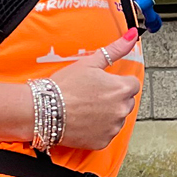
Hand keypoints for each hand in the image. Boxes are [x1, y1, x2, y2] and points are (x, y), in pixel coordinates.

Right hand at [48, 30, 142, 150]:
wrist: (44, 110)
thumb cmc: (65, 86)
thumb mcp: (90, 63)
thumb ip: (115, 50)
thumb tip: (132, 36)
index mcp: (122, 89)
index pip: (132, 84)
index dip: (118, 82)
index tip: (104, 84)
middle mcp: (122, 109)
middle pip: (126, 102)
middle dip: (114, 98)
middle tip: (92, 95)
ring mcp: (113, 127)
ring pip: (117, 118)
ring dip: (107, 114)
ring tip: (86, 108)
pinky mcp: (103, 141)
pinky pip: (107, 133)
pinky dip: (99, 129)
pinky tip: (84, 120)